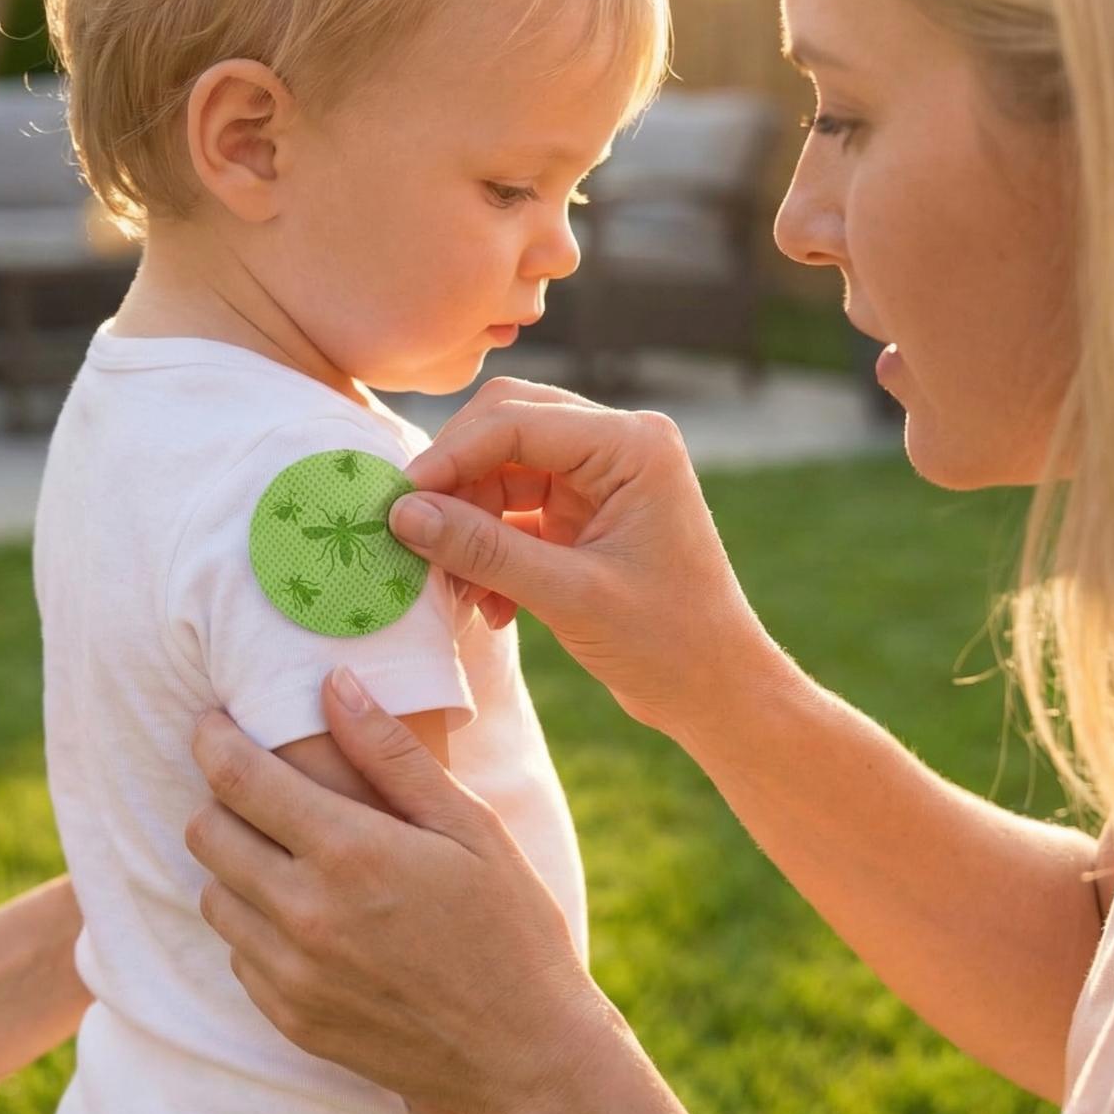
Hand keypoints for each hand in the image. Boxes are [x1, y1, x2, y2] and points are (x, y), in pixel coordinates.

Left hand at [185, 668, 613, 1113]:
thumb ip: (392, 754)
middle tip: (259, 787)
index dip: (212, 738)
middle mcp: (305, 913)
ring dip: (236, 862)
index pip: (237, 777)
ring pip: (212, 892)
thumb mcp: (470, 826)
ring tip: (289, 852)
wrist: (524, 1060)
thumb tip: (333, 684)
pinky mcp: (290, 1018)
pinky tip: (310, 915)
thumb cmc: (512, 928)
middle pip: (205, 831)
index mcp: (350, 852)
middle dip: (221, 796)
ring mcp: (292, 974)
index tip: (213, 722)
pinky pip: (237, 952)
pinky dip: (256, 923)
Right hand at [391, 377, 785, 739]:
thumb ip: (484, 550)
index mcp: (633, 444)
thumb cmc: (667, 644)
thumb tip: (403, 513)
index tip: (398, 502)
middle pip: (504, 426)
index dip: (450, 456)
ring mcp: (600, 474)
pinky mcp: (583, 509)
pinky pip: (513, 506)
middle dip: (455, 480)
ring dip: (467, 522)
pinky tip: (486, 603)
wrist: (716, 692)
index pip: (516, 421)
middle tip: (411, 530)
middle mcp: (618, 443)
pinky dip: (489, 547)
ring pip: (501, 468)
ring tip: (453, 586)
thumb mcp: (568, 596)